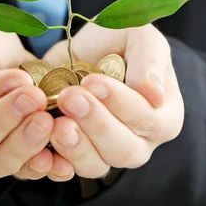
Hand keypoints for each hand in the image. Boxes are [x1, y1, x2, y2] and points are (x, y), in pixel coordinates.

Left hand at [43, 23, 183, 178]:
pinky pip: (66, 170)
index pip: (148, 120)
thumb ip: (150, 59)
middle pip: (123, 150)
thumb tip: (155, 94)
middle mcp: (140, 141)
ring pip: (96, 165)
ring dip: (75, 146)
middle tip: (69, 98)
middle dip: (95, 124)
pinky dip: (53, 161)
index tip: (93, 81)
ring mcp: (106, 153)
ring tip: (56, 124)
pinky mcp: (76, 155)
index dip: (120, 103)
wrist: (83, 50)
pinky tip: (42, 144)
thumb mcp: (139, 36)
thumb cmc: (119, 41)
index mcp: (163, 115)